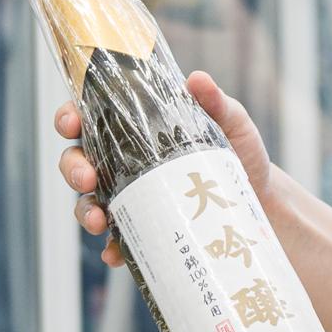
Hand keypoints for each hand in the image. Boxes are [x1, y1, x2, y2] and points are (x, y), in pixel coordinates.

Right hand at [53, 69, 281, 270]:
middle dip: (72, 168)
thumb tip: (196, 80)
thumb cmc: (240, 153)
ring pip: (87, 202)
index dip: (70, 118)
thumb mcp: (232, 122)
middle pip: (77, 161)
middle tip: (86, 177)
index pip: (89, 117)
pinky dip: (111, 247)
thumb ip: (215, 102)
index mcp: (135, 128)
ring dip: (84, 211)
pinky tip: (114, 252)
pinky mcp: (143, 229)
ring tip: (98, 220)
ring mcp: (130, 197)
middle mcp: (123, 162)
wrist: (261, 200)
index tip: (71, 124)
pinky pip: (116, 240)